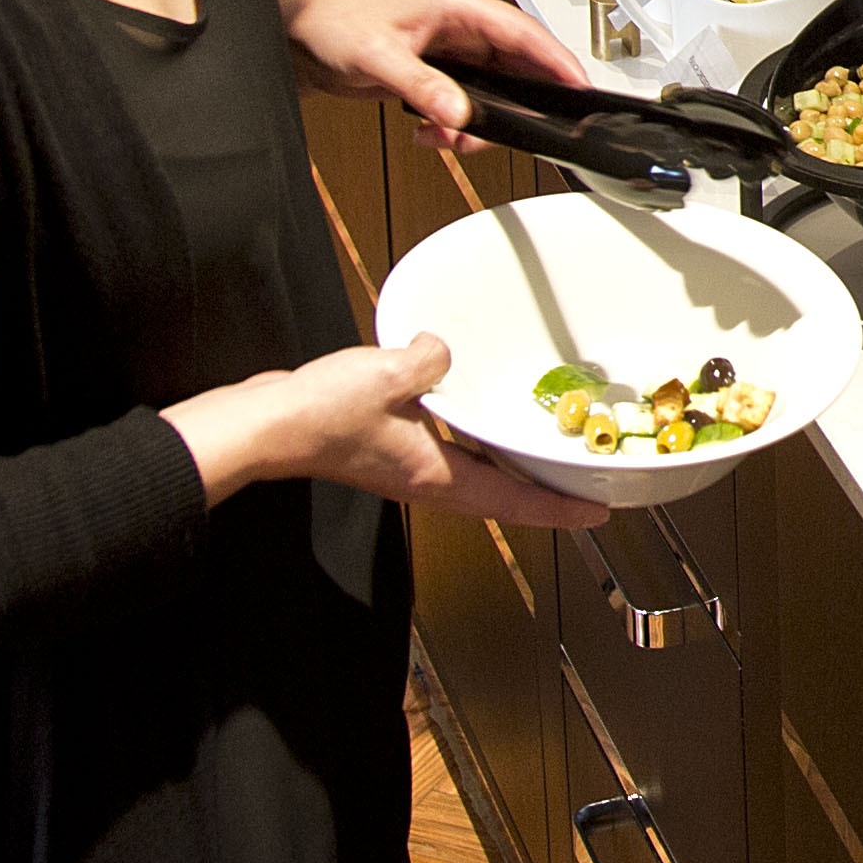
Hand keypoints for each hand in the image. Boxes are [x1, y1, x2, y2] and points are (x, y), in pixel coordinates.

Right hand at [164, 333, 607, 524]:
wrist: (265, 425)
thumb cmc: (318, 417)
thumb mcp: (387, 376)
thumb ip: (429, 360)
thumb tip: (443, 351)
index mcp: (436, 476)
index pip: (514, 499)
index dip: (560, 507)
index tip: (597, 511)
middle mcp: (426, 479)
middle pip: (500, 493)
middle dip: (541, 491)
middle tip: (578, 482)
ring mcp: (406, 466)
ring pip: (474, 472)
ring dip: (507, 464)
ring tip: (538, 449)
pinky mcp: (386, 448)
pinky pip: (444, 446)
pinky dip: (468, 436)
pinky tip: (464, 407)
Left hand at [282, 0, 588, 146]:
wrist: (298, 39)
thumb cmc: (331, 24)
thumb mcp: (380, 57)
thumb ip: (424, 86)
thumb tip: (460, 110)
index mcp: (457, 4)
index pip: (523, 30)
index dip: (555, 60)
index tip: (579, 85)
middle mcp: (460, 24)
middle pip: (516, 64)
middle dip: (515, 102)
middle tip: (506, 130)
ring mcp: (451, 49)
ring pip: (494, 88)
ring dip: (479, 119)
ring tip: (450, 133)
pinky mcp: (438, 71)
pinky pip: (468, 101)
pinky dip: (457, 122)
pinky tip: (433, 131)